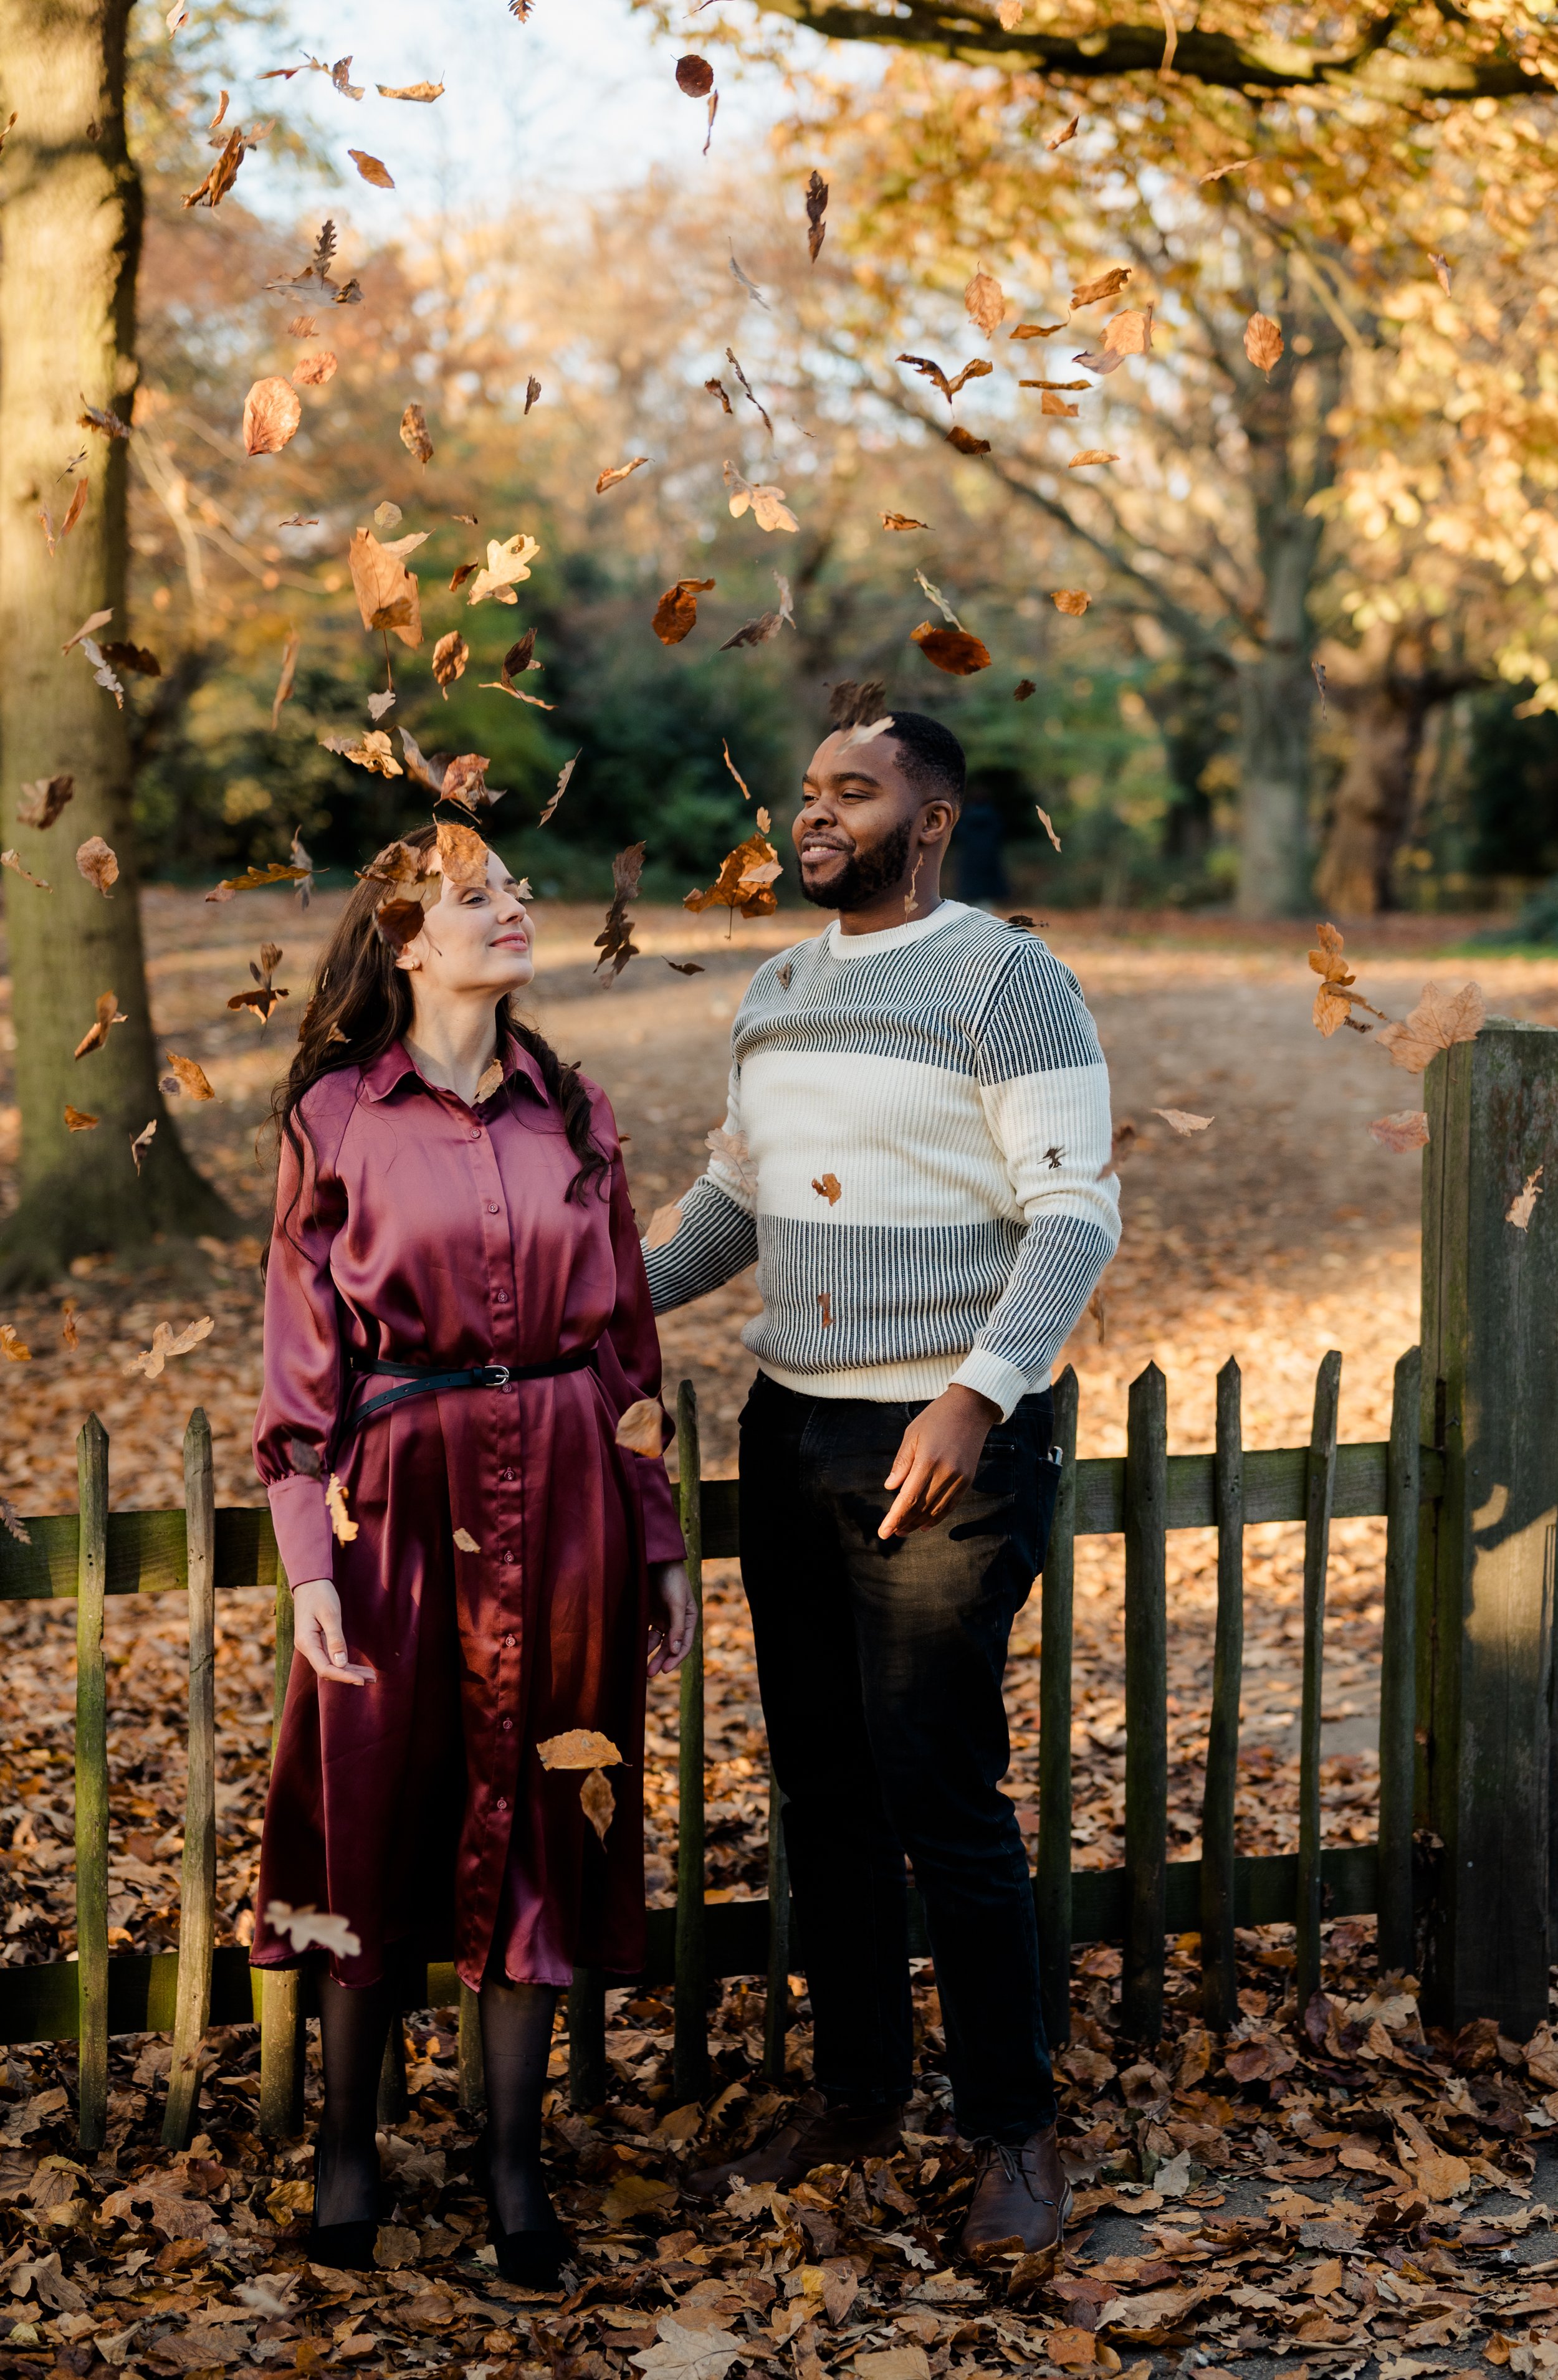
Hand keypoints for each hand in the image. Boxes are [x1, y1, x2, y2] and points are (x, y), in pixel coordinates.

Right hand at [290, 1579, 375, 1685]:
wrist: (310, 1581)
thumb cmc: (320, 1594)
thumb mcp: (330, 1614)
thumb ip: (335, 1639)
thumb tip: (341, 1664)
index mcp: (306, 1642)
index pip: (325, 1668)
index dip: (343, 1676)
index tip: (361, 1680)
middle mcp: (307, 1647)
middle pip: (329, 1670)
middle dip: (350, 1676)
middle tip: (373, 1679)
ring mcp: (312, 1645)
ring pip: (331, 1665)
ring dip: (350, 1672)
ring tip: (371, 1676)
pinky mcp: (318, 1642)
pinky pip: (331, 1657)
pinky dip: (345, 1663)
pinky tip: (358, 1667)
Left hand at [647, 1560, 696, 1677]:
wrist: (656, 1559)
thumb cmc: (672, 1579)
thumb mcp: (677, 1603)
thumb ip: (677, 1627)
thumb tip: (676, 1651)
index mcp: (688, 1619)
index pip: (684, 1645)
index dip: (675, 1659)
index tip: (664, 1670)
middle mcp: (675, 1621)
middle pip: (668, 1647)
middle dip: (660, 1660)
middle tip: (650, 1674)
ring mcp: (661, 1617)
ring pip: (655, 1641)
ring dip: (649, 1652)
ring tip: (639, 1664)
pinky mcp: (647, 1613)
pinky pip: (644, 1631)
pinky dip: (640, 1640)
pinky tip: (634, 1647)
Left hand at [879, 1385, 1002, 1538]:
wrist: (972, 1408)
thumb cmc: (937, 1417)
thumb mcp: (912, 1434)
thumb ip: (901, 1463)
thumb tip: (890, 1488)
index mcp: (928, 1461)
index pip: (908, 1498)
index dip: (894, 1518)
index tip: (883, 1532)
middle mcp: (946, 1473)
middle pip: (921, 1507)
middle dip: (904, 1523)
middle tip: (891, 1532)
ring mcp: (959, 1478)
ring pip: (936, 1510)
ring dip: (918, 1523)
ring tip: (904, 1530)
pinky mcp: (968, 1480)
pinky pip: (950, 1505)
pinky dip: (937, 1517)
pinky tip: (925, 1524)